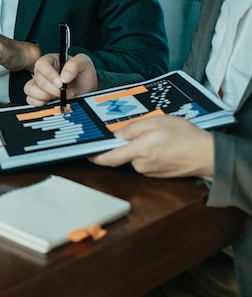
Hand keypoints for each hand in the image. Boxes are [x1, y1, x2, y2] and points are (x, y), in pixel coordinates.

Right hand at [24, 53, 97, 106]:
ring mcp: (39, 85)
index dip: (49, 74)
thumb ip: (74, 65)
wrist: (87, 90)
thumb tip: (63, 76)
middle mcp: (43, 72)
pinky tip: (51, 102)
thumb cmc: (84, 75)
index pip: (41, 64)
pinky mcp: (38, 97)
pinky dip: (39, 103)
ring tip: (58, 98)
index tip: (60, 83)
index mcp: (51, 61)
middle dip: (52, 89)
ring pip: (29, 89)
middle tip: (66, 92)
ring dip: (44, 96)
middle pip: (37, 79)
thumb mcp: (84, 63)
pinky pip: (30, 100)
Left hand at [89, 115, 214, 179]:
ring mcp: (150, 171)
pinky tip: (164, 146)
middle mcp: (142, 165)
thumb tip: (117, 134)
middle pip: (124, 154)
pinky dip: (150, 153)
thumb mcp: (157, 122)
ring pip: (136, 157)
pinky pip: (146, 161)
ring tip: (160, 138)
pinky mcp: (157, 174)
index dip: (96, 157)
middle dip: (129, 144)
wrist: (208, 155)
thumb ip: (133, 128)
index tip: (87, 154)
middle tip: (146, 132)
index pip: (109, 158)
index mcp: (139, 152)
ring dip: (141, 148)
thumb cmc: (185, 137)